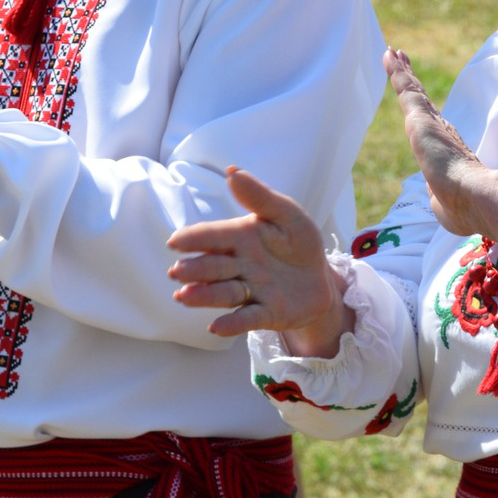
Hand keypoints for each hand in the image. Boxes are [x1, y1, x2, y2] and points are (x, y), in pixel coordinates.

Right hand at [167, 168, 349, 352]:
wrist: (322, 278)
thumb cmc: (298, 242)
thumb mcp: (287, 214)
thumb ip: (260, 197)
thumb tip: (231, 171)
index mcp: (241, 237)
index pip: (213, 236)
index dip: (194, 239)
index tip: (175, 242)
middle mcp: (240, 265)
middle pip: (214, 267)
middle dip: (195, 270)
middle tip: (177, 273)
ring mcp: (252, 291)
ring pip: (225, 293)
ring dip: (205, 296)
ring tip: (184, 297)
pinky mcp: (266, 314)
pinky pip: (248, 318)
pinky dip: (232, 323)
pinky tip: (216, 327)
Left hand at [386, 48, 487, 236]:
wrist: (475, 198)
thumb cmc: (463, 208)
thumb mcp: (444, 203)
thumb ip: (437, 195)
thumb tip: (435, 195)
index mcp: (447, 150)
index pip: (433, 123)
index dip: (425, 107)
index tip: (421, 95)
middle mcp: (441, 131)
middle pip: (422, 100)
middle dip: (412, 81)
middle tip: (403, 61)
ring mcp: (431, 123)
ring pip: (412, 90)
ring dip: (402, 70)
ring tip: (393, 53)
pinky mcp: (420, 118)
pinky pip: (404, 88)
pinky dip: (396, 71)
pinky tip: (389, 55)